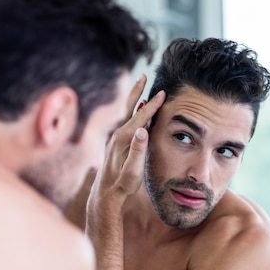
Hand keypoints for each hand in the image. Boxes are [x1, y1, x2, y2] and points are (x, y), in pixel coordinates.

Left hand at [90, 74, 165, 204]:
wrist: (106, 194)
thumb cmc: (122, 184)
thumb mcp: (133, 171)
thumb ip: (138, 151)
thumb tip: (143, 130)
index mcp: (124, 139)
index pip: (141, 117)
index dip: (152, 105)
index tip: (163, 92)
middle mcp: (117, 134)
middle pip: (130, 108)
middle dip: (138, 91)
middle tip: (144, 75)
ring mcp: (115, 138)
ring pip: (127, 113)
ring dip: (135, 98)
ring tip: (141, 86)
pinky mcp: (115, 142)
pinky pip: (126, 121)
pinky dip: (132, 111)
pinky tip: (136, 110)